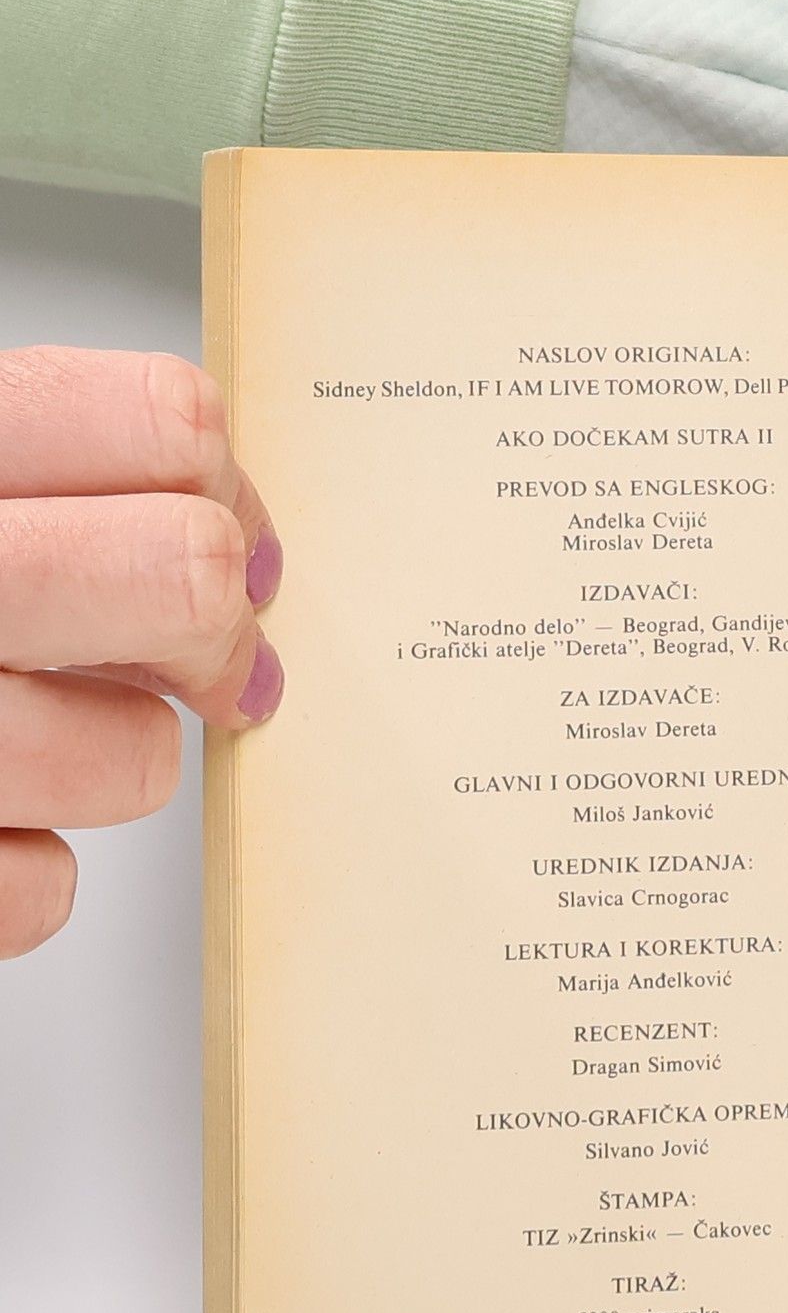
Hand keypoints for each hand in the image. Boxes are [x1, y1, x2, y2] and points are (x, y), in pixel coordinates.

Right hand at [0, 346, 283, 958]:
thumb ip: (39, 471)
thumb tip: (240, 545)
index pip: (162, 423)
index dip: (222, 490)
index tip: (222, 538)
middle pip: (184, 574)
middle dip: (210, 632)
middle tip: (188, 662)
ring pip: (135, 759)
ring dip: (103, 759)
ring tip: (14, 740)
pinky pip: (39, 890)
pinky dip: (14, 873)